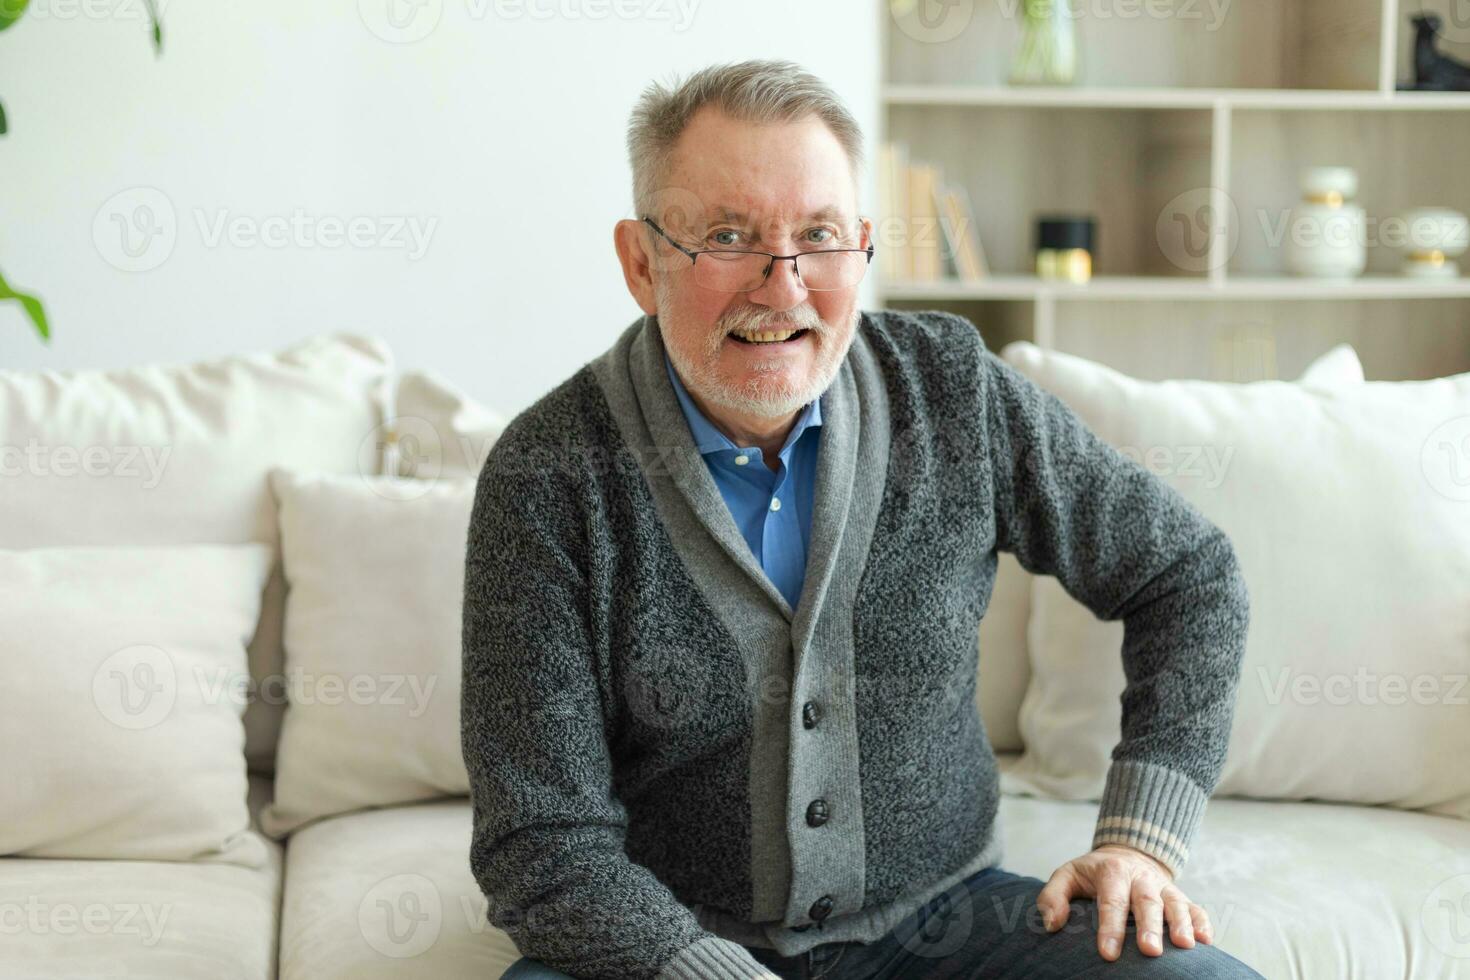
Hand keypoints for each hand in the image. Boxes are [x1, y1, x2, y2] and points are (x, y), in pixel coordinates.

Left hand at [1035, 843, 1213, 960]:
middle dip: (1149, 926)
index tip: (1107, 953)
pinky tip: (1206, 941)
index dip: (1110, 927)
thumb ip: (1053, 896)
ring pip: (1175, 903)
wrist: (1126, 853)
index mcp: (1112, 872)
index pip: (1111, 901)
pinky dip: (1202, 921)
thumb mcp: (1067, 875)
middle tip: (1150, 951)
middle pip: (1147, 902)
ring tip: (1185, 945)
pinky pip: (1196, 907)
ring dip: (1181, 923)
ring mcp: (1163, 886)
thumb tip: (1051, 924)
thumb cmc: (1093, 873)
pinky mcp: (1179, 895)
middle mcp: (1140, 877)